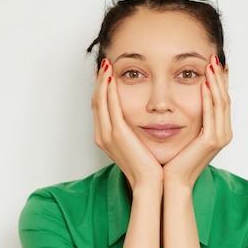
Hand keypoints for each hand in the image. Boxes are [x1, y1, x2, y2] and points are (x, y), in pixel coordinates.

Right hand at [92, 59, 163, 190]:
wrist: (150, 183)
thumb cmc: (149, 167)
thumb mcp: (139, 145)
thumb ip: (134, 131)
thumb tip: (141, 118)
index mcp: (105, 138)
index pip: (100, 108)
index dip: (101, 89)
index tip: (107, 74)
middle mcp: (102, 135)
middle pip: (96, 101)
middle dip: (99, 81)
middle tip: (105, 64)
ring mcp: (107, 134)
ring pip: (100, 101)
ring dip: (102, 81)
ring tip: (107, 65)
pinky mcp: (117, 133)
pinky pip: (110, 106)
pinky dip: (109, 90)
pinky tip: (112, 77)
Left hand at [163, 55, 231, 187]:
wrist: (170, 181)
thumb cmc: (172, 160)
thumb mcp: (182, 134)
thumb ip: (187, 119)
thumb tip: (179, 102)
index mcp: (217, 132)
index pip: (221, 101)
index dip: (219, 82)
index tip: (213, 64)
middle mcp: (223, 134)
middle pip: (224, 98)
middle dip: (219, 77)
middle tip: (213, 57)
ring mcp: (220, 138)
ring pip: (221, 103)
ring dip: (216, 82)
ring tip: (210, 64)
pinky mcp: (211, 141)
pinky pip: (212, 113)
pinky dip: (209, 97)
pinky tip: (203, 84)